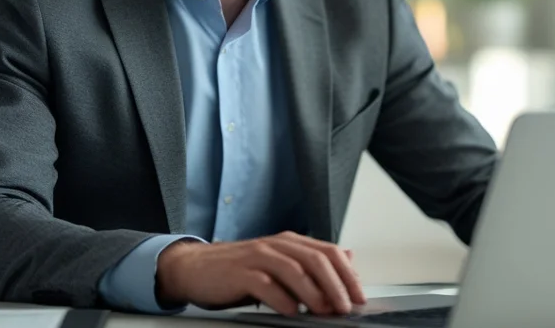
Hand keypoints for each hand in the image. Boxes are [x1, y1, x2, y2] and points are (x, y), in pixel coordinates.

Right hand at [155, 231, 367, 315]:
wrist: (195, 268)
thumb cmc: (240, 271)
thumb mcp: (279, 263)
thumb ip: (311, 262)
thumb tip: (349, 259)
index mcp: (290, 242)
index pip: (328, 252)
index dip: (348, 274)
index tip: (359, 297)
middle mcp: (276, 245)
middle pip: (316, 259)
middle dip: (336, 284)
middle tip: (346, 307)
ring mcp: (257, 257)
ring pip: (294, 269)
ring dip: (313, 292)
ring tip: (324, 310)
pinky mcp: (240, 273)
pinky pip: (265, 284)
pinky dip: (282, 299)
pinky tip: (292, 311)